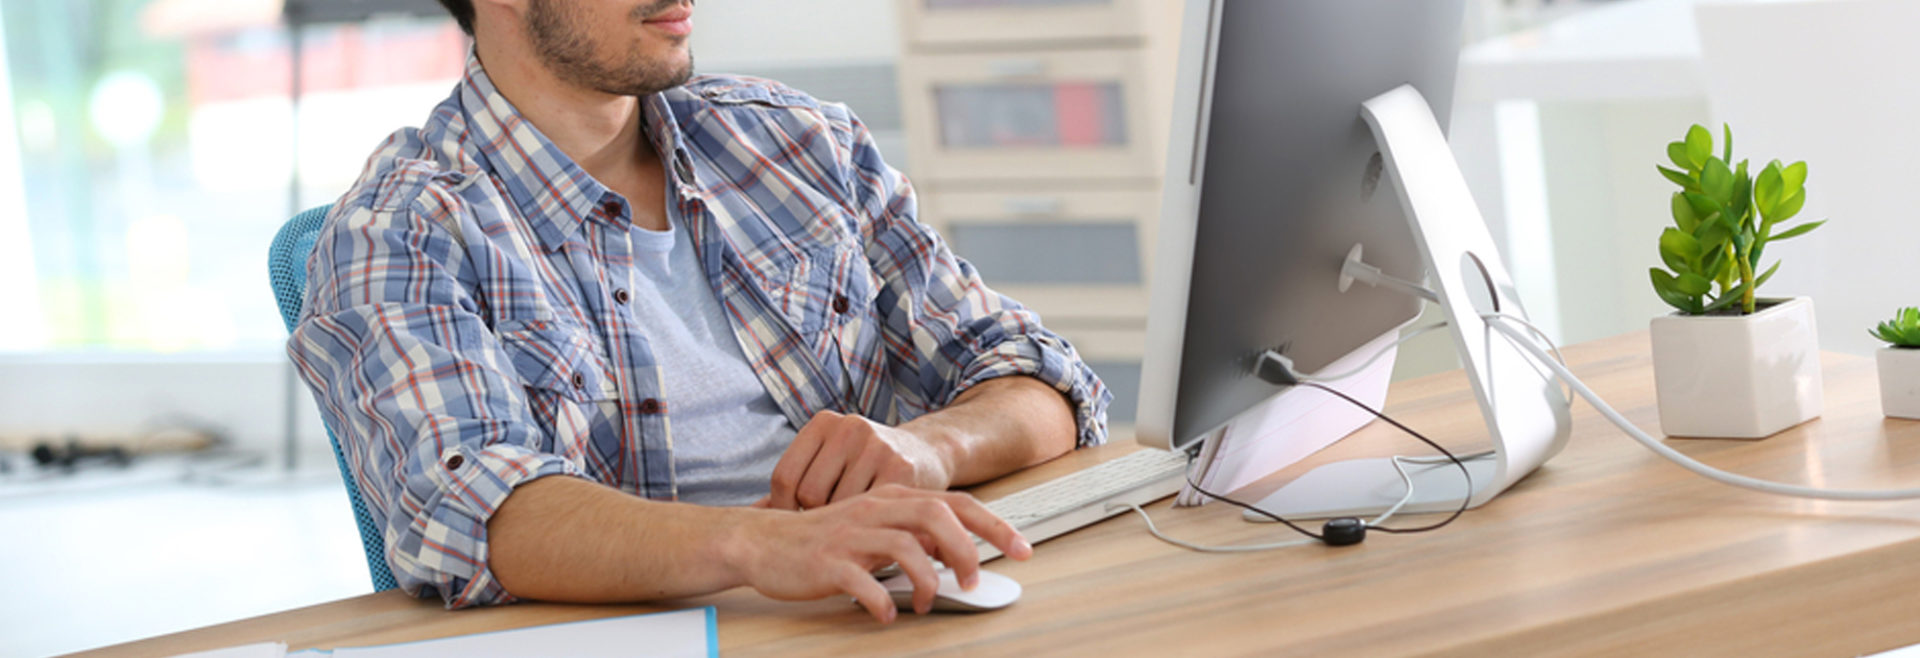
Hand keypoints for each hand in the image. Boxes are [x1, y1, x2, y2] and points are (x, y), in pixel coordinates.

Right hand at [722, 484, 1032, 621]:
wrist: (762, 542)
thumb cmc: (823, 539)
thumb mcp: (874, 527)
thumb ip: (914, 533)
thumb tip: (956, 550)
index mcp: (891, 498)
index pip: (955, 503)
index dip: (994, 525)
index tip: (1022, 549)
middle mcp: (875, 509)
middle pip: (937, 515)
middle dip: (968, 549)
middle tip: (976, 581)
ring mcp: (851, 533)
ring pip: (906, 546)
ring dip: (928, 578)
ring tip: (930, 601)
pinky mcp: (828, 561)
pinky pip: (864, 581)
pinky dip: (882, 601)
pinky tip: (886, 614)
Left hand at [763, 410, 952, 509]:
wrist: (928, 452)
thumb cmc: (868, 464)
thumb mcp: (833, 458)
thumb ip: (799, 480)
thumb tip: (754, 513)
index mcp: (823, 422)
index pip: (784, 477)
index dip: (785, 510)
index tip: (800, 524)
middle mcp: (848, 427)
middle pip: (809, 494)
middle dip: (818, 517)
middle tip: (834, 525)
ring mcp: (876, 445)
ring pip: (839, 507)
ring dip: (846, 524)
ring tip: (856, 523)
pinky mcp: (901, 467)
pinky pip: (870, 512)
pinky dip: (869, 527)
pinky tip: (874, 525)